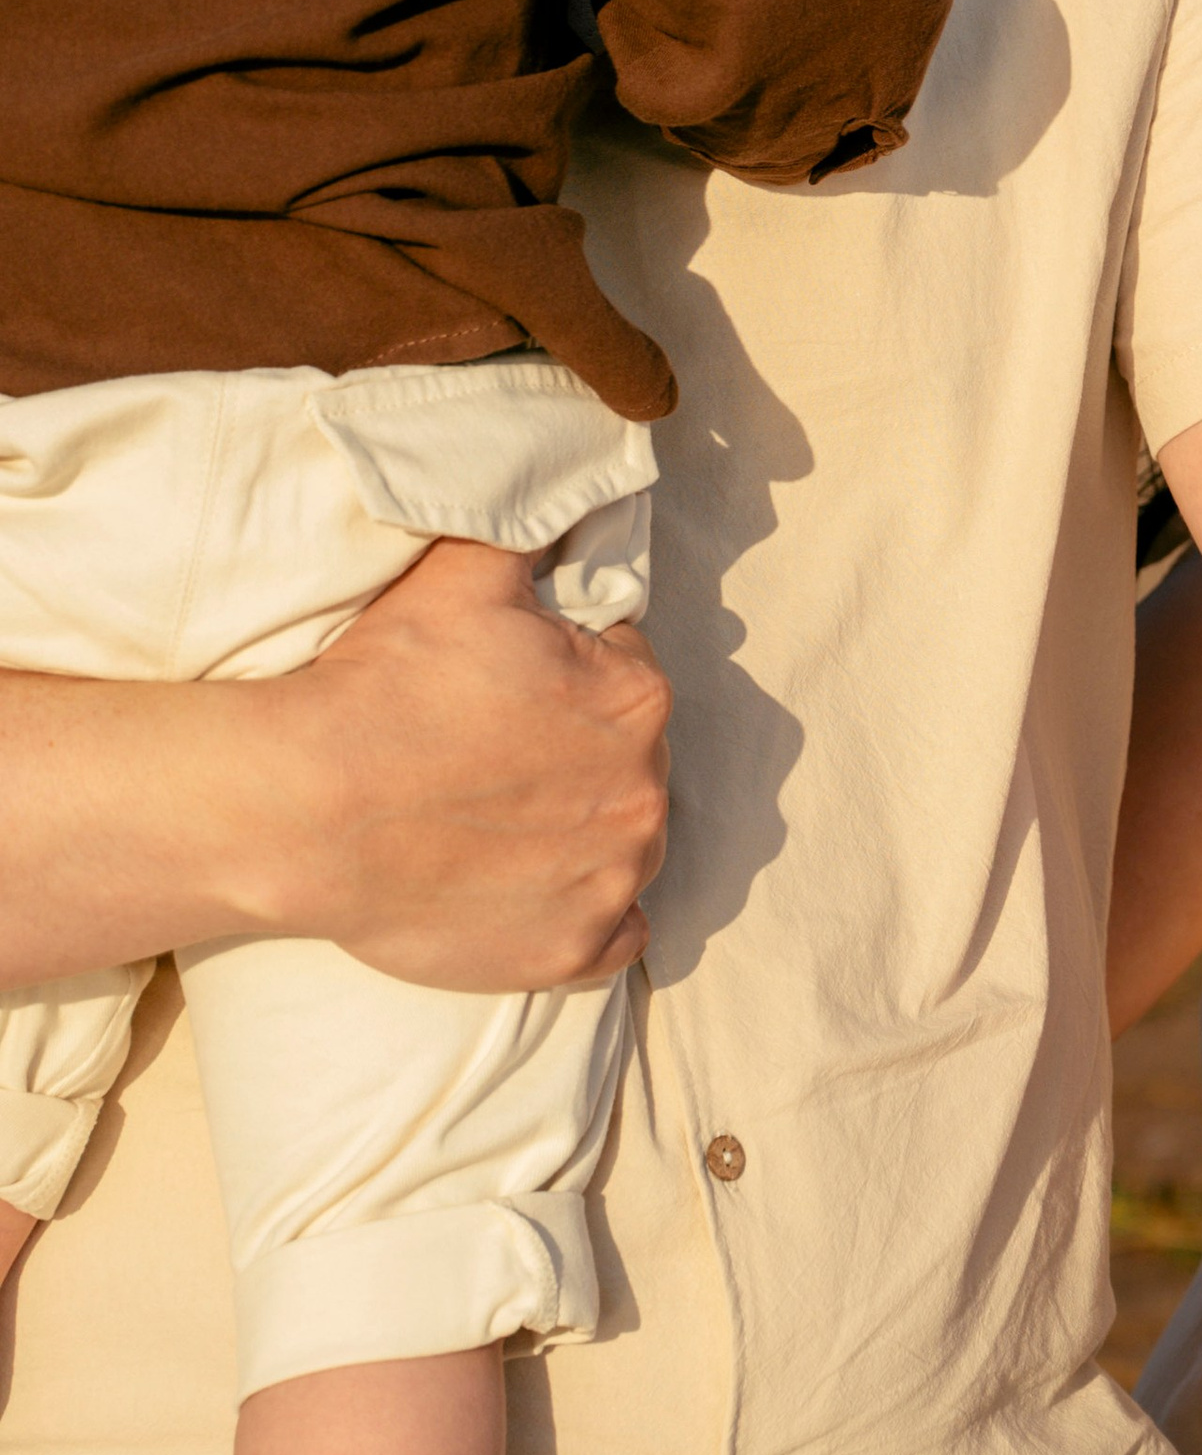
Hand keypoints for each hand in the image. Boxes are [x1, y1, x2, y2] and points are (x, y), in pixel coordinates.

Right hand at [244, 539, 668, 988]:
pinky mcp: (572, 950)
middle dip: (576, 750)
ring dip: (585, 830)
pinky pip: (616, 933)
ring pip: (625, 843)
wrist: (305, 809)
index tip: (510, 686)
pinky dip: (586, 913)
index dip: (567, 672)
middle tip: (494, 754)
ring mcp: (611, 879)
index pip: (623, 670)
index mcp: (637, 698)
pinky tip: (536, 889)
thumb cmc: (384, 684)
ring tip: (503, 819)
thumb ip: (535, 533)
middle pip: (628, 759)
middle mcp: (644, 792)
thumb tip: (564, 504)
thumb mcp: (466, 572)